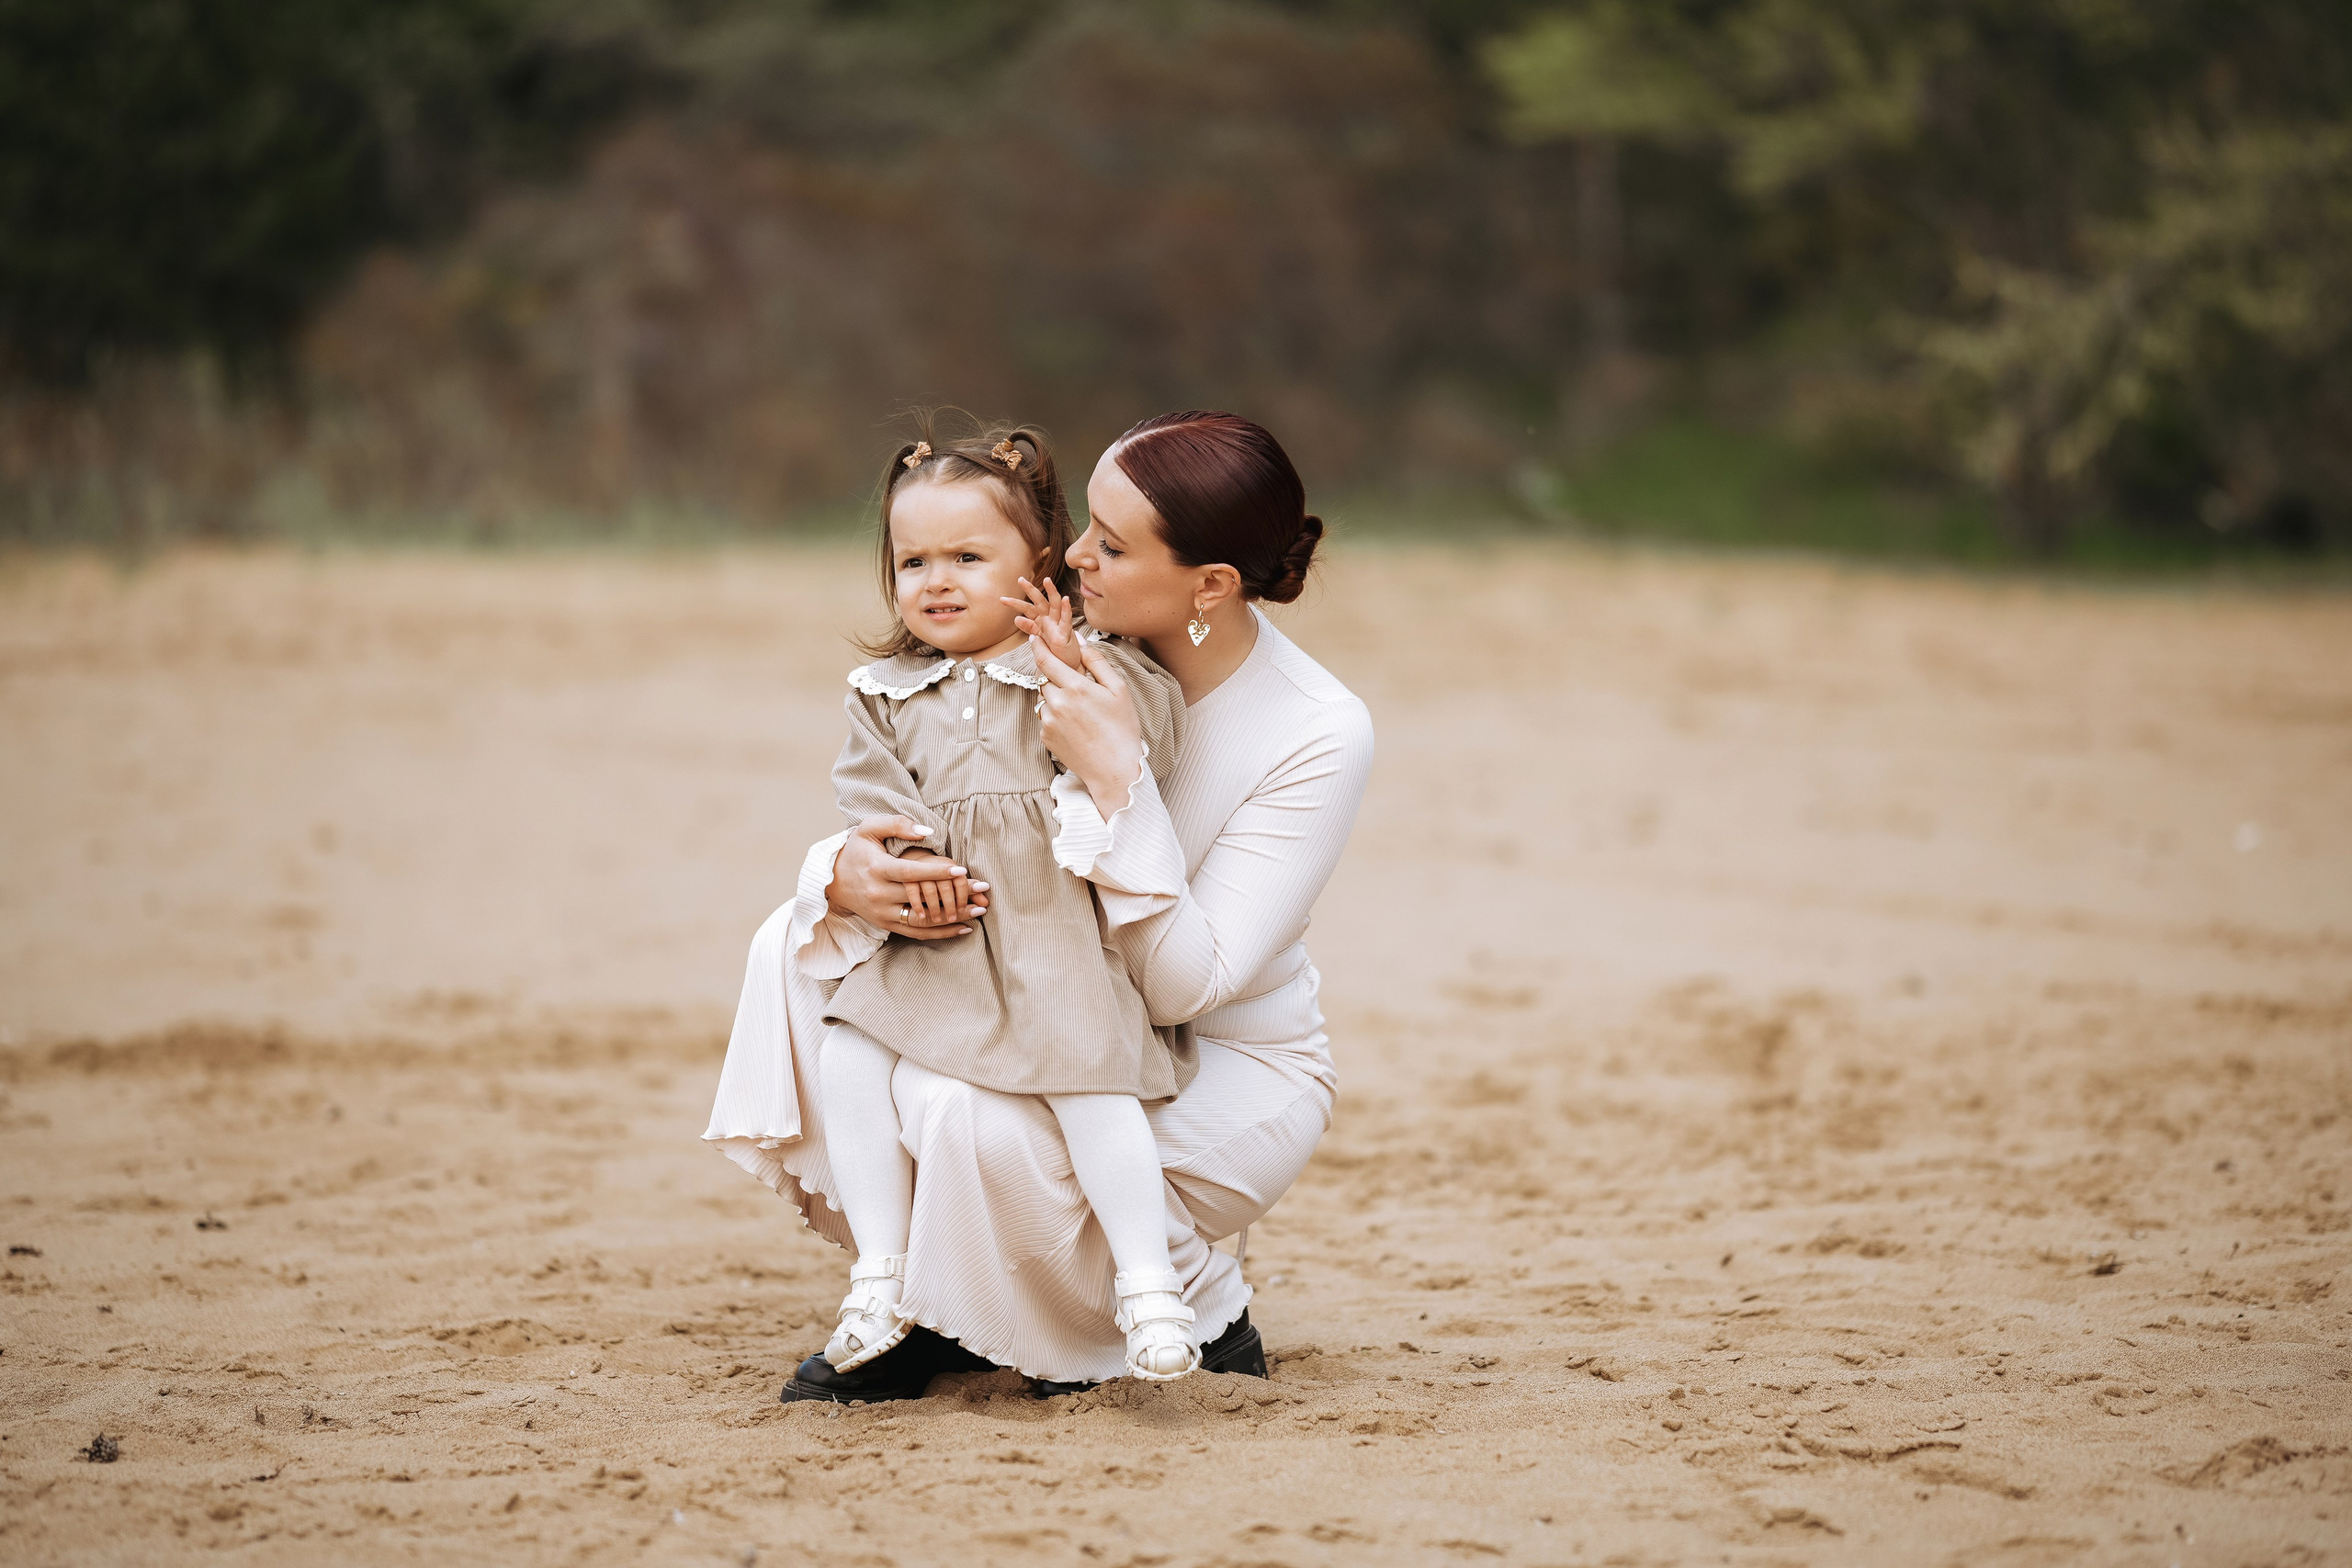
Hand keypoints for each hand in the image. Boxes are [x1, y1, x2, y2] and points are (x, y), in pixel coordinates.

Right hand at [824, 816, 988, 939]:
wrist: (832, 881)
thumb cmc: (856, 850)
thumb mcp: (869, 829)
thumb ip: (897, 825)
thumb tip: (927, 832)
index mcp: (877, 868)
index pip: (910, 872)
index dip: (936, 872)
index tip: (962, 870)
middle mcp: (879, 894)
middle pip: (922, 897)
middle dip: (955, 894)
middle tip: (982, 889)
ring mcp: (883, 913)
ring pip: (923, 919)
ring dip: (954, 917)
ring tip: (980, 910)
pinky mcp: (886, 925)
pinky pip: (917, 933)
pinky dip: (941, 933)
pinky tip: (964, 928)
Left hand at [1005, 577, 1083, 673]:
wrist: (1066, 664)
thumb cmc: (1054, 649)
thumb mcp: (1039, 637)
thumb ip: (1029, 627)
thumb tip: (1016, 618)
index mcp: (1041, 620)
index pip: (1027, 608)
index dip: (1015, 603)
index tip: (1002, 599)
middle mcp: (1050, 619)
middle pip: (1039, 602)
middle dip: (1031, 590)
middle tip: (1020, 579)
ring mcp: (1058, 625)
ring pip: (1055, 605)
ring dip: (1052, 592)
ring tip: (1047, 580)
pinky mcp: (1065, 634)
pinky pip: (1066, 621)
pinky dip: (1066, 610)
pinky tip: (1065, 599)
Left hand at [1033, 634, 1143, 817]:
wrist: (1114, 769)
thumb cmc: (1122, 728)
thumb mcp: (1118, 690)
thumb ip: (1097, 663)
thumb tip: (1081, 643)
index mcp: (1076, 687)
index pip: (1047, 660)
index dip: (1038, 646)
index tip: (1034, 636)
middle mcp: (1057, 703)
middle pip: (1043, 679)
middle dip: (1052, 675)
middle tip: (1070, 681)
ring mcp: (1048, 721)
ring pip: (1043, 699)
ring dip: (1054, 697)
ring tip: (1078, 709)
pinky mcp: (1045, 737)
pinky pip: (1044, 718)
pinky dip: (1055, 715)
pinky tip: (1075, 725)